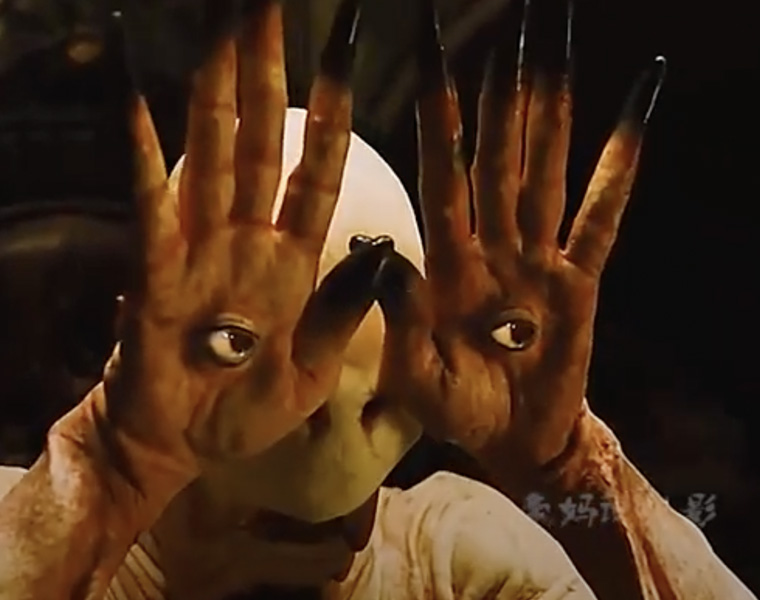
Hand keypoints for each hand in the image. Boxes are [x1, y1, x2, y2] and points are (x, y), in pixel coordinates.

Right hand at [51, 1, 377, 498]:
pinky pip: (152, 210)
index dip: (332, 118)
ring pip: (213, 158)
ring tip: (222, 32)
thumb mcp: (314, 371)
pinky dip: (145, 161)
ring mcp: (199, 251)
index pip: (316, 174)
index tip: (346, 61)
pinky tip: (138, 107)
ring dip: (216, 95)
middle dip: (269, 76)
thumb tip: (382, 252)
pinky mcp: (155, 274)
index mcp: (291, 262)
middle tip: (271, 10)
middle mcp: (246, 242)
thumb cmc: (245, 411)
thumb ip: (342, 312)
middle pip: (261, 143)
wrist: (181, 447)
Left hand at [376, 0, 664, 489]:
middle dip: (500, 83)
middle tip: (512, 17)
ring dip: (552, 106)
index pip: (439, 167)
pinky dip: (619, 167)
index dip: (435, 108)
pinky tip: (634, 114)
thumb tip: (379, 252)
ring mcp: (538, 258)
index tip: (426, 48)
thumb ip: (398, 313)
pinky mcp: (580, 281)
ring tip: (557, 44)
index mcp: (443, 260)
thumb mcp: (413, 372)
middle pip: (496, 148)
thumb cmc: (458, 409)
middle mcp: (491, 244)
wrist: (512, 443)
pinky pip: (602, 217)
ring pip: (544, 167)